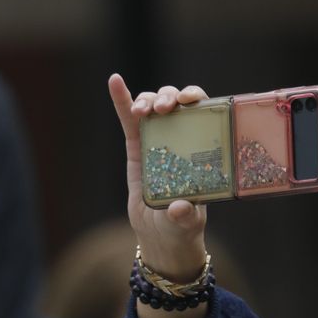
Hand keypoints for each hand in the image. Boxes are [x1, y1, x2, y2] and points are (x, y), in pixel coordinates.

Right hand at [108, 75, 209, 278]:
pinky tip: (114, 81)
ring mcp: (157, 140)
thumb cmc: (181, 226)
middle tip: (164, 109)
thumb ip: (184, 215)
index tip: (189, 100)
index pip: (203, 113)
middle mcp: (181, 138)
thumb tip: (181, 207)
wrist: (160, 236)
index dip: (196, 99)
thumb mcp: (185, 221)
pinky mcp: (136, 147)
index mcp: (200, 147)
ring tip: (142, 111)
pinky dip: (122, 99)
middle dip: (169, 97)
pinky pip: (128, 119)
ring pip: (152, 107)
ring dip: (146, 100)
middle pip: (176, 103)